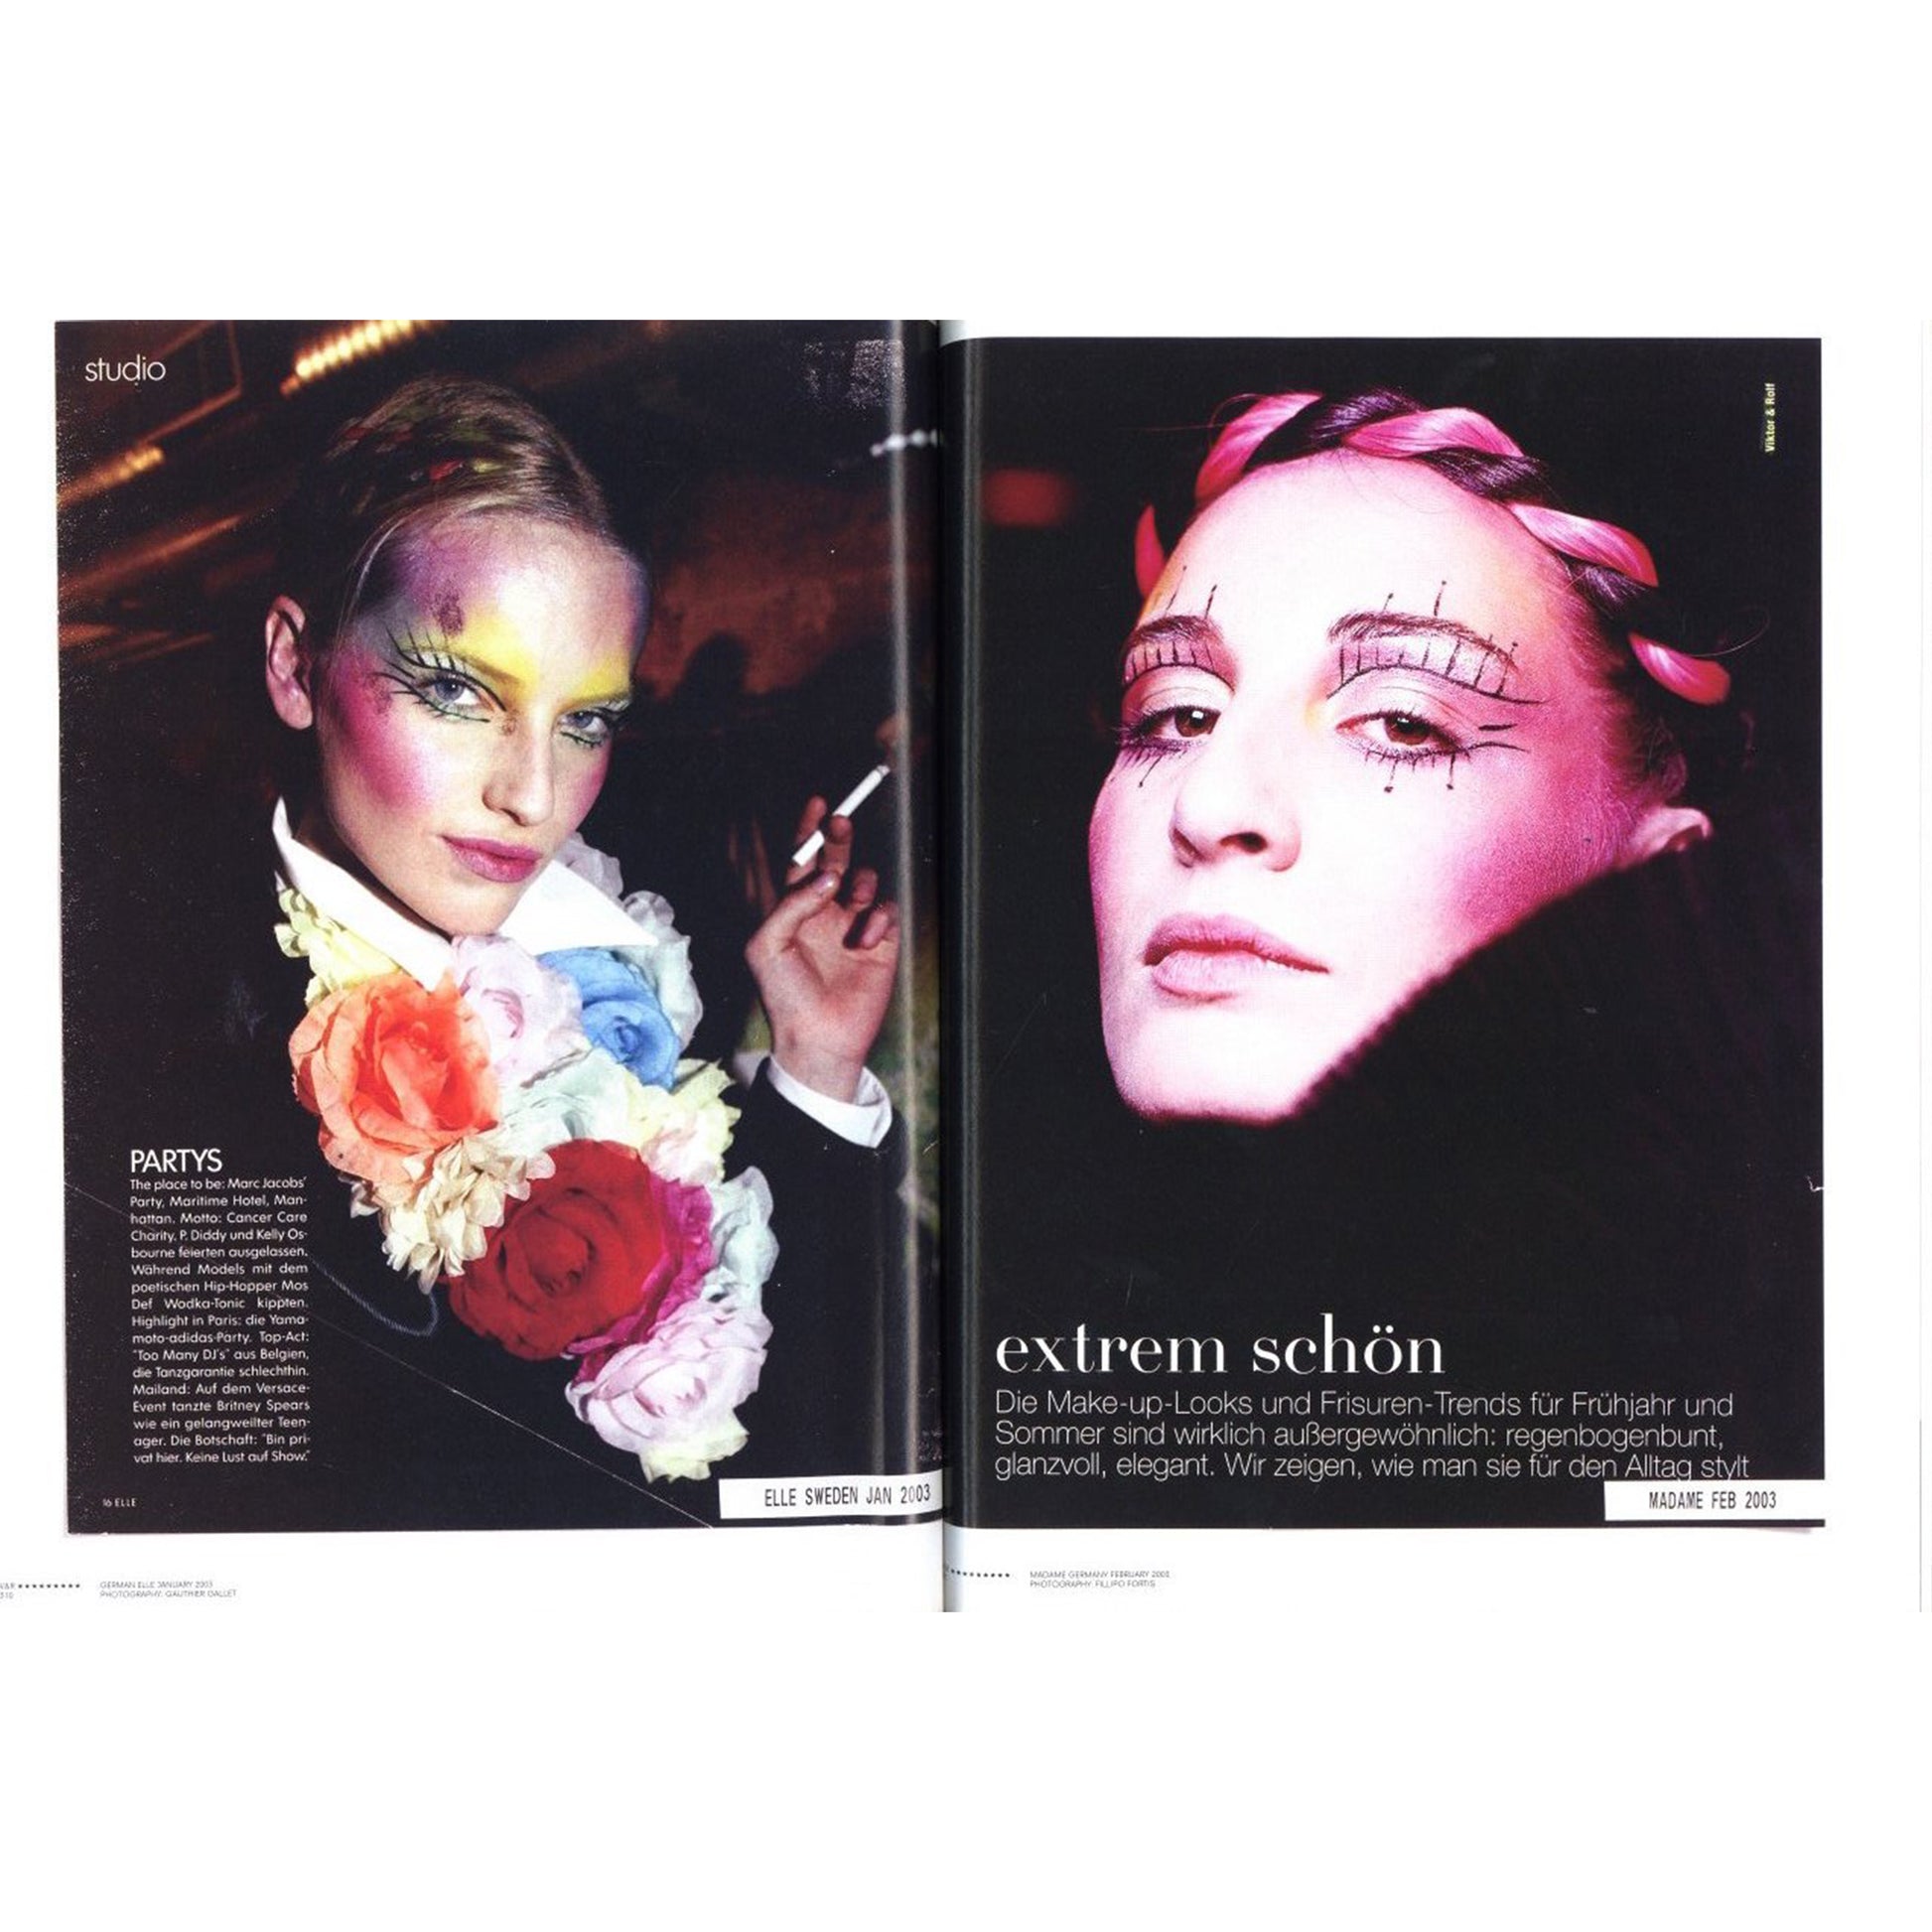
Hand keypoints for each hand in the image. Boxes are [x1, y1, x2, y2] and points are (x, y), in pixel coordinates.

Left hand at [744, 796, 899, 1101]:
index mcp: (793, 910)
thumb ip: (791, 904)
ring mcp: (853, 927)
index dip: (809, 832)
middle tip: (841, 820)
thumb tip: (829, 878)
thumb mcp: (766, 944)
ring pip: (865, 883)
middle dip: (839, 839)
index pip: (802, 862)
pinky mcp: (881, 944)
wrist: (817, 1036)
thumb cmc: (782, 994)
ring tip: (851, 898)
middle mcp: (824, 913)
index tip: (817, 803)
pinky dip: (878, 919)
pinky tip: (865, 940)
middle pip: (835, 862)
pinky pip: (886, 913)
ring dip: (860, 882)